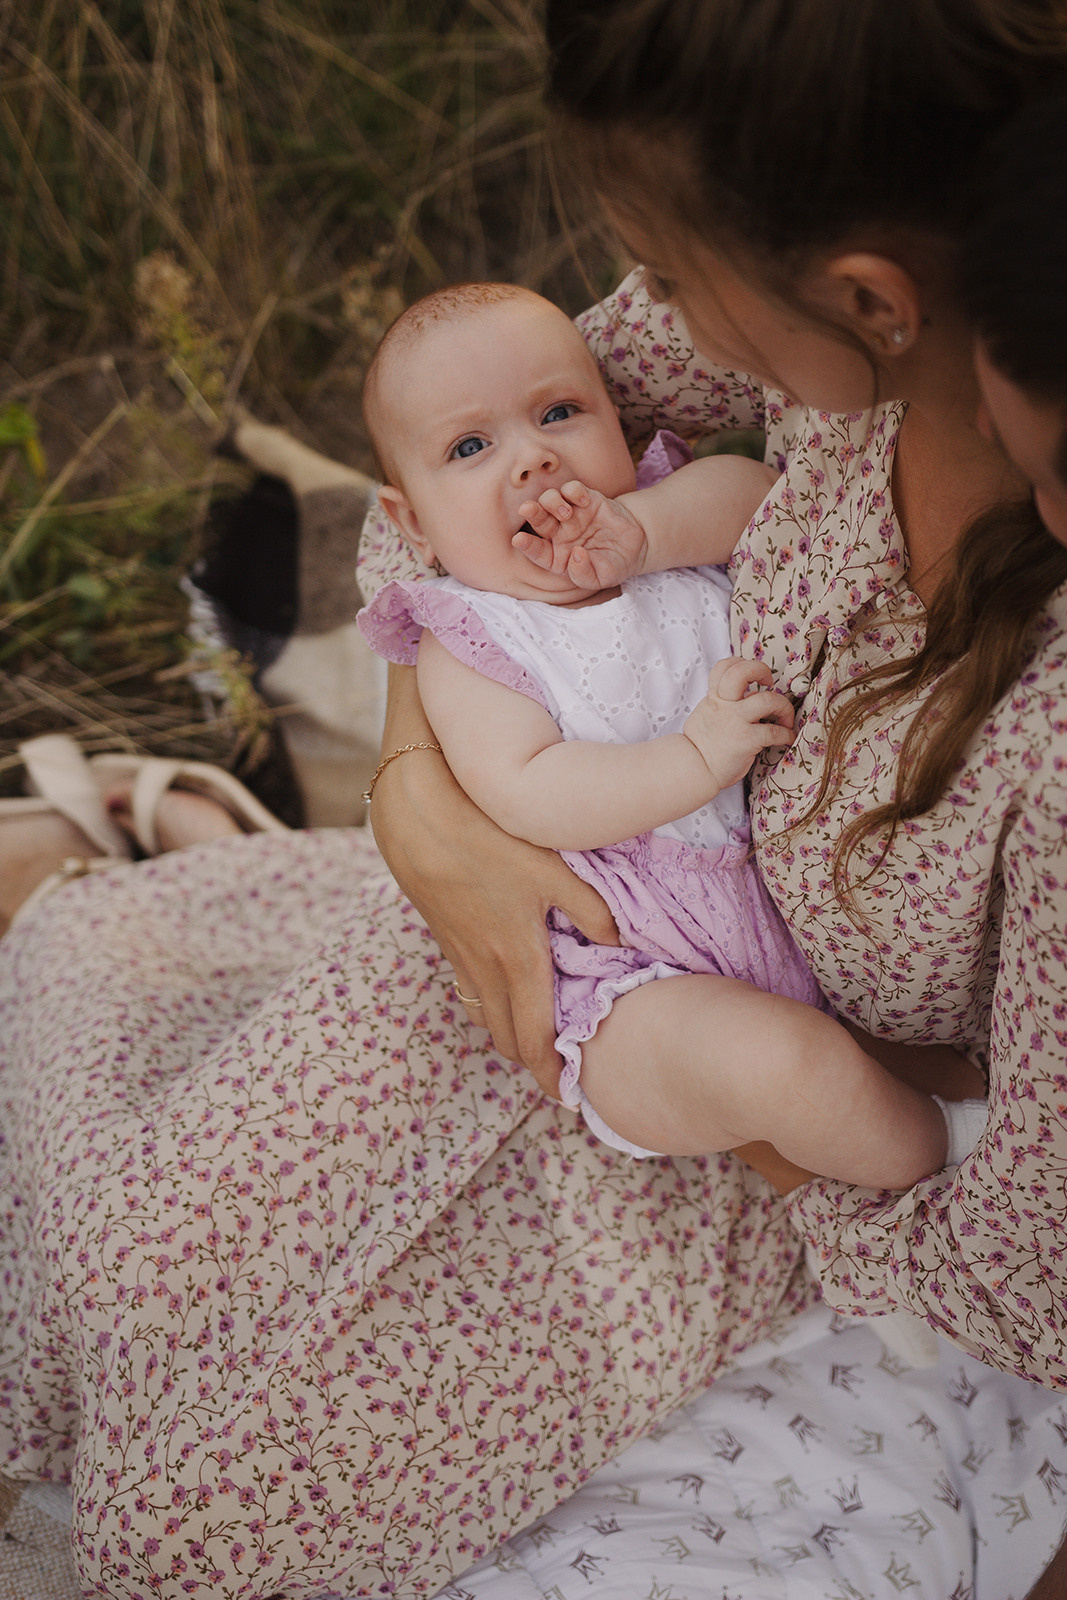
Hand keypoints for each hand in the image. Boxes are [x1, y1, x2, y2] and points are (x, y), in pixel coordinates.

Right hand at [371, 670, 619, 1096]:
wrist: (415, 809)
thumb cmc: (488, 831)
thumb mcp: (553, 866)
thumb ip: (591, 909)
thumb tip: (619, 941)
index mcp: (516, 957)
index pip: (533, 1038)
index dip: (548, 1074)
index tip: (565, 1097)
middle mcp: (484, 965)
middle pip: (504, 1036)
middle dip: (528, 1060)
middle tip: (554, 1071)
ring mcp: (457, 951)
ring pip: (482, 1012)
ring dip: (504, 1031)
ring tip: (529, 1036)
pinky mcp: (442, 932)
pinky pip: (466, 984)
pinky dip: (485, 1001)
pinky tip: (498, 985)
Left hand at [512, 479, 647, 589]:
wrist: (634, 546)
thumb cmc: (612, 566)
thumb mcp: (600, 579)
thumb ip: (584, 573)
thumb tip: (576, 555)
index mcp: (557, 557)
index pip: (537, 551)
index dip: (527, 545)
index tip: (518, 539)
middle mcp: (558, 534)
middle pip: (538, 520)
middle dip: (531, 513)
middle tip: (527, 509)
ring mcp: (570, 514)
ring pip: (549, 500)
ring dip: (552, 502)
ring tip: (567, 513)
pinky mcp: (585, 499)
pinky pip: (572, 488)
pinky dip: (574, 491)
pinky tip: (584, 501)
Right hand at [683, 657, 794, 791]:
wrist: (694, 769)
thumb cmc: (701, 745)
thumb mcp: (704, 714)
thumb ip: (721, 703)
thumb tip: (744, 696)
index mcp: (714, 697)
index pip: (725, 667)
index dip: (743, 663)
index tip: (754, 677)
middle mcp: (724, 704)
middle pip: (743, 672)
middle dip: (762, 670)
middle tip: (769, 682)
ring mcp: (736, 721)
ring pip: (769, 700)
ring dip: (784, 707)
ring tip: (785, 718)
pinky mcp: (747, 740)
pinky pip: (775, 732)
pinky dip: (787, 734)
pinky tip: (787, 738)